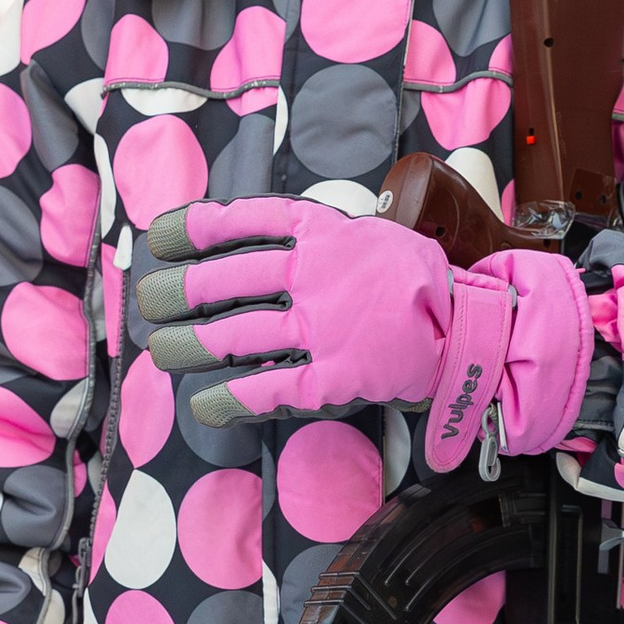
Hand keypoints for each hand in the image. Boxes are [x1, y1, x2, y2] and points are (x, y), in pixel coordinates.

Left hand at [138, 198, 596, 464]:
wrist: (475, 328)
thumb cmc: (420, 281)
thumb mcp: (373, 234)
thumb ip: (320, 237)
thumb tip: (262, 239)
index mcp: (324, 232)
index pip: (245, 221)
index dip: (193, 228)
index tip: (158, 237)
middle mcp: (315, 275)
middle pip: (224, 280)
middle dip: (175, 292)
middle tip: (147, 301)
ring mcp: (322, 327)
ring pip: (234, 335)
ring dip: (187, 345)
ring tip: (160, 351)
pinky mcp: (334, 376)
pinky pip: (267, 388)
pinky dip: (228, 397)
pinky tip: (202, 402)